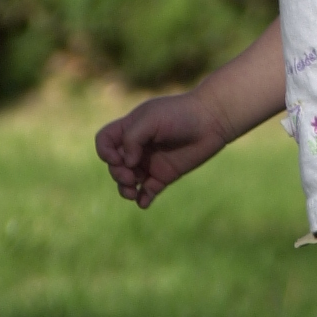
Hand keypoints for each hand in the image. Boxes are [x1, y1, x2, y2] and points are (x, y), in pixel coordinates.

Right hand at [95, 90, 229, 208]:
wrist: (212, 121)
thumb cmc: (181, 114)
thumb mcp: (151, 119)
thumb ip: (132, 138)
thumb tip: (128, 162)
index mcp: (130, 128)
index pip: (104, 142)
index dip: (105, 152)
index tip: (120, 157)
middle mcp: (137, 147)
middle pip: (114, 165)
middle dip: (117, 173)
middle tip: (131, 176)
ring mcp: (150, 162)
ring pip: (128, 181)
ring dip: (125, 189)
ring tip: (133, 192)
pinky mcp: (164, 175)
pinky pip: (147, 191)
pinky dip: (142, 199)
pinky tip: (144, 202)